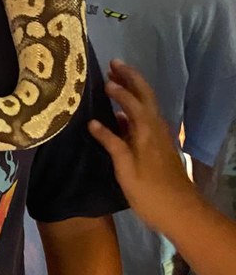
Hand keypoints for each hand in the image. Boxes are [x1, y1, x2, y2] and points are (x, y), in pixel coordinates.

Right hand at [88, 60, 197, 232]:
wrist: (181, 211)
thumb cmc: (150, 192)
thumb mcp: (125, 169)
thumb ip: (111, 143)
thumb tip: (93, 122)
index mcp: (147, 131)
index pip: (132, 102)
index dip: (118, 89)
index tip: (102, 80)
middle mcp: (155, 128)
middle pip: (145, 95)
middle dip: (130, 78)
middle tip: (113, 64)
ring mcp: (159, 136)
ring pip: (146, 105)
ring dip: (133, 90)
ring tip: (114, 82)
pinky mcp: (158, 145)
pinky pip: (145, 119)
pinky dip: (133, 109)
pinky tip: (119, 116)